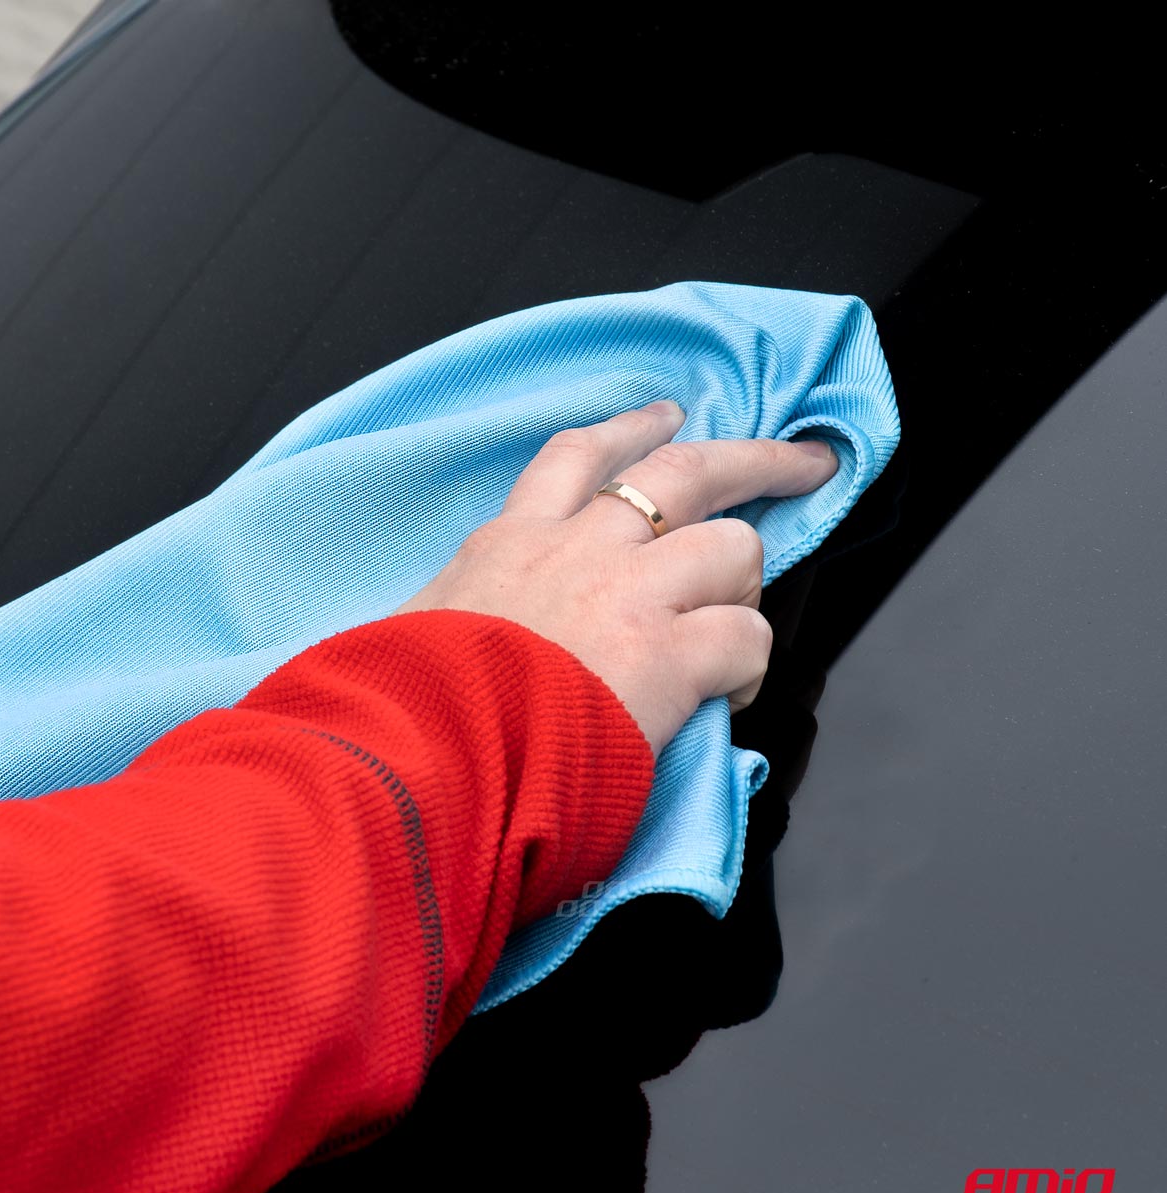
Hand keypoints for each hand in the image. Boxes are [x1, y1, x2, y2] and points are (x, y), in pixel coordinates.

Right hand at [390, 400, 838, 757]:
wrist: (417, 760)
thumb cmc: (406, 710)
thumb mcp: (416, 632)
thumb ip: (458, 613)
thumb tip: (463, 632)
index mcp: (512, 543)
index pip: (580, 458)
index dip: (634, 431)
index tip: (668, 417)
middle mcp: (577, 550)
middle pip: (683, 472)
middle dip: (754, 460)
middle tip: (801, 460)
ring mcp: (627, 595)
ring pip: (734, 547)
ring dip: (742, 586)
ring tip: (728, 624)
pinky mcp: (666, 655)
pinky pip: (747, 637)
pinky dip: (748, 667)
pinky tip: (725, 694)